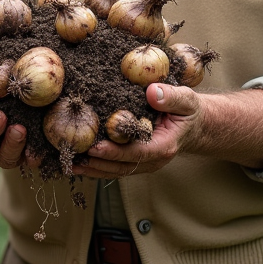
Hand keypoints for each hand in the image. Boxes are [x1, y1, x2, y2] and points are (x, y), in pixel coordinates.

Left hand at [73, 83, 201, 178]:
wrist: (193, 125)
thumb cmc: (188, 110)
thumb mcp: (186, 99)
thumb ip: (172, 97)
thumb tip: (152, 92)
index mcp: (164, 146)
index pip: (137, 153)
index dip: (115, 152)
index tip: (94, 147)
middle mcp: (153, 159)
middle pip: (122, 167)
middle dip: (96, 164)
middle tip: (73, 156)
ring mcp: (144, 163)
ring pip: (116, 170)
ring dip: (92, 168)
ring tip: (69, 162)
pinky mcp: (136, 160)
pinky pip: (115, 165)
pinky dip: (96, 164)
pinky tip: (78, 160)